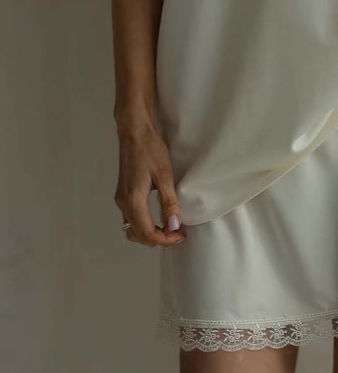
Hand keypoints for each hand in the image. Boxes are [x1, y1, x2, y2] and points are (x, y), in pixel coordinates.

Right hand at [114, 118, 186, 246]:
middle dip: (158, 239)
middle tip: (177, 232)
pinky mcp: (122, 194)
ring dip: (149, 233)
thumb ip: (169, 202)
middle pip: (137, 235)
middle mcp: (123, 204)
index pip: (147, 233)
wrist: (134, 133)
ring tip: (169, 226)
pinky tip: (158, 217)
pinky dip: (143, 224)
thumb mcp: (165, 176)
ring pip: (132, 228)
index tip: (181, 235)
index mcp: (133, 201)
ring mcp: (120, 199)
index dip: (165, 239)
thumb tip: (174, 226)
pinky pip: (131, 218)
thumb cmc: (151, 151)